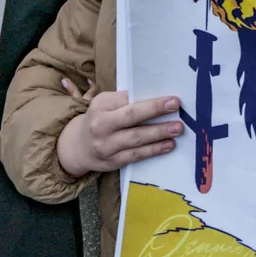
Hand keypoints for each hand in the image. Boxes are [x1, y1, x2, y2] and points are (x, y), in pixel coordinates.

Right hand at [56, 90, 182, 176]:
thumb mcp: (103, 104)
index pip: (126, 100)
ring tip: (177, 128)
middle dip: (155, 110)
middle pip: (131, 117)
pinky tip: (169, 145)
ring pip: (136, 138)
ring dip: (159, 133)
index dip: (149, 100)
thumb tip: (153, 95)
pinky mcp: (113, 162)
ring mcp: (106, 146)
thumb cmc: (99, 119)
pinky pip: (136, 155)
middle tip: (175, 106)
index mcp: (100, 107)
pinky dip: (154, 150)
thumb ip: (123, 100)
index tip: (171, 98)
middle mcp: (101, 126)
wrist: (78, 147)